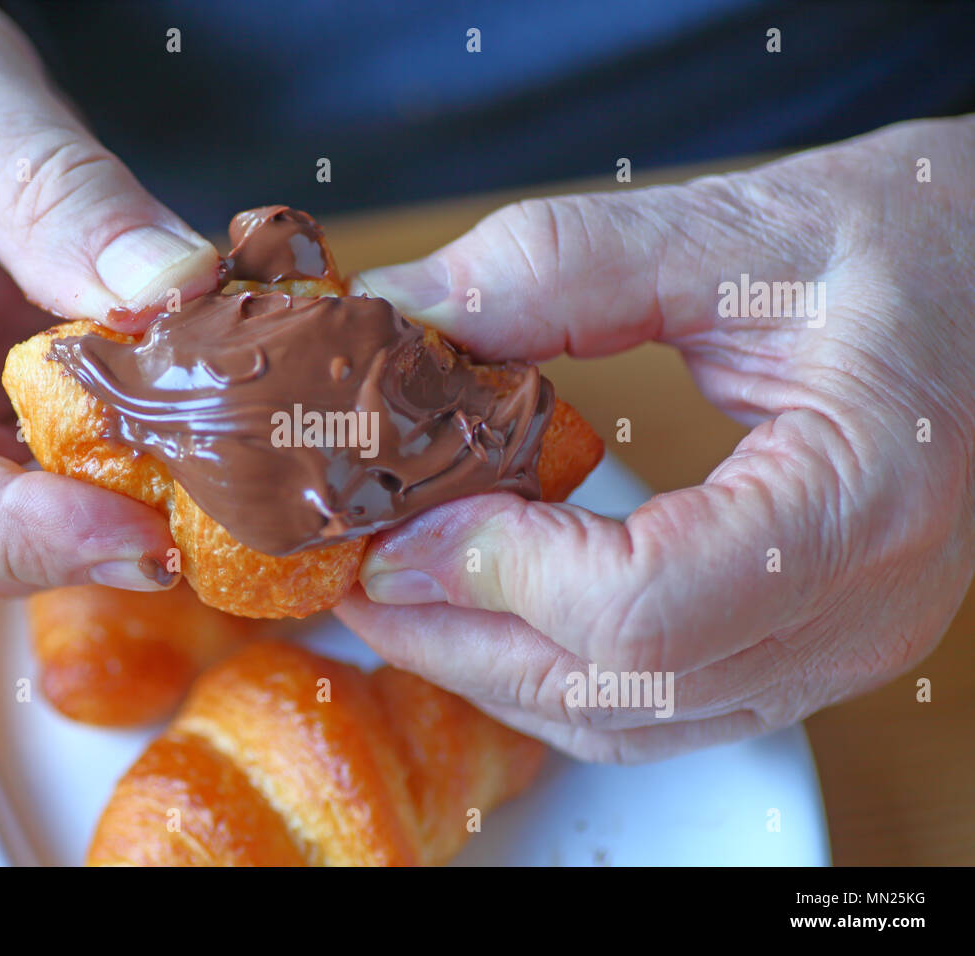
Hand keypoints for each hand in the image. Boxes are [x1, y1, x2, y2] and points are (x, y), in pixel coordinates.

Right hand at [0, 0, 217, 595]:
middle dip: (81, 542)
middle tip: (212, 527)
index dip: (13, 534)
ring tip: (220, 498)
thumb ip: (55, 193)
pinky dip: (118, 478)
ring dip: (113, 519)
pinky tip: (190, 453)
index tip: (139, 534)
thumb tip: (173, 289)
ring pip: (8, 532)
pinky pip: (42, 487)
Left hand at [339, 116, 974, 760]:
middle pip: (618, 690)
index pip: (645, 611)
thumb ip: (561, 271)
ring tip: (401, 594)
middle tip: (359, 574)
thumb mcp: (740, 229)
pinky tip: (490, 606)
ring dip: (492, 666)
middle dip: (460, 639)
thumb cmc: (917, 247)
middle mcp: (856, 612)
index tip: (402, 521)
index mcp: (859, 502)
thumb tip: (406, 317)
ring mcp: (834, 646)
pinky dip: (552, 665)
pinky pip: (656, 701)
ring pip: (627, 718)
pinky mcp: (805, 642)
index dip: (498, 576)